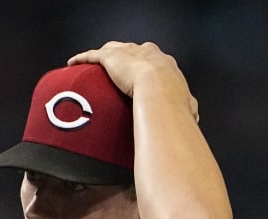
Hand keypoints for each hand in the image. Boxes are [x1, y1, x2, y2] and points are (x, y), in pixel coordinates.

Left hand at [68, 41, 197, 121]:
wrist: (161, 89)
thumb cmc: (175, 99)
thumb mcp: (187, 104)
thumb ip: (188, 109)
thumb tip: (193, 119)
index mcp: (165, 62)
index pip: (155, 60)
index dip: (148, 67)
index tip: (143, 75)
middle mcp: (147, 52)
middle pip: (133, 51)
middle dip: (126, 57)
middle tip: (118, 69)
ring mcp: (128, 52)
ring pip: (112, 49)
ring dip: (103, 55)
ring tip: (94, 63)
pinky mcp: (110, 57)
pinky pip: (92, 55)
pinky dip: (83, 58)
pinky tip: (74, 63)